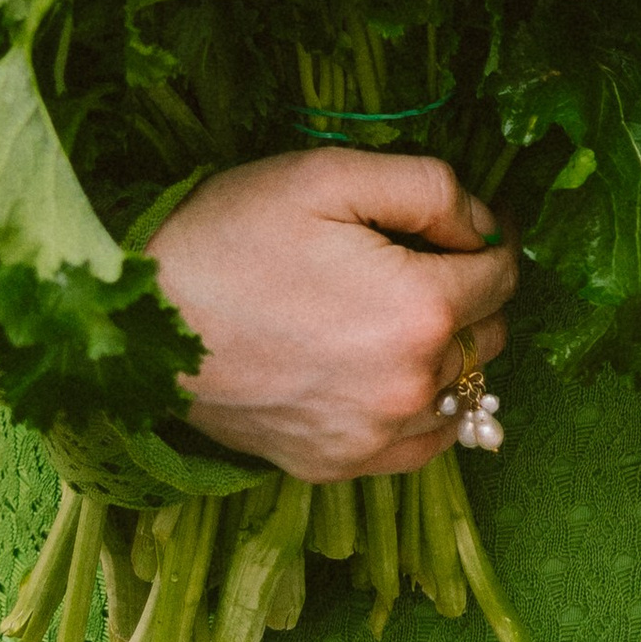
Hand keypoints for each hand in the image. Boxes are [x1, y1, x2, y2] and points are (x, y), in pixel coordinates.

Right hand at [148, 148, 515, 481]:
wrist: (140, 321)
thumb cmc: (230, 234)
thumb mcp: (328, 174)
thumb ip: (429, 188)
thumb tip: (485, 224)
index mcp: (421, 311)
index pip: (501, 274)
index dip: (486, 238)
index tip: (461, 222)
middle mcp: (411, 388)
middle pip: (490, 335)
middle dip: (469, 293)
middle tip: (415, 259)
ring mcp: (374, 438)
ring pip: (461, 394)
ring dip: (449, 354)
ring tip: (395, 315)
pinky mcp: (337, 467)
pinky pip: (419, 446)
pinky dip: (420, 411)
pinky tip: (386, 375)